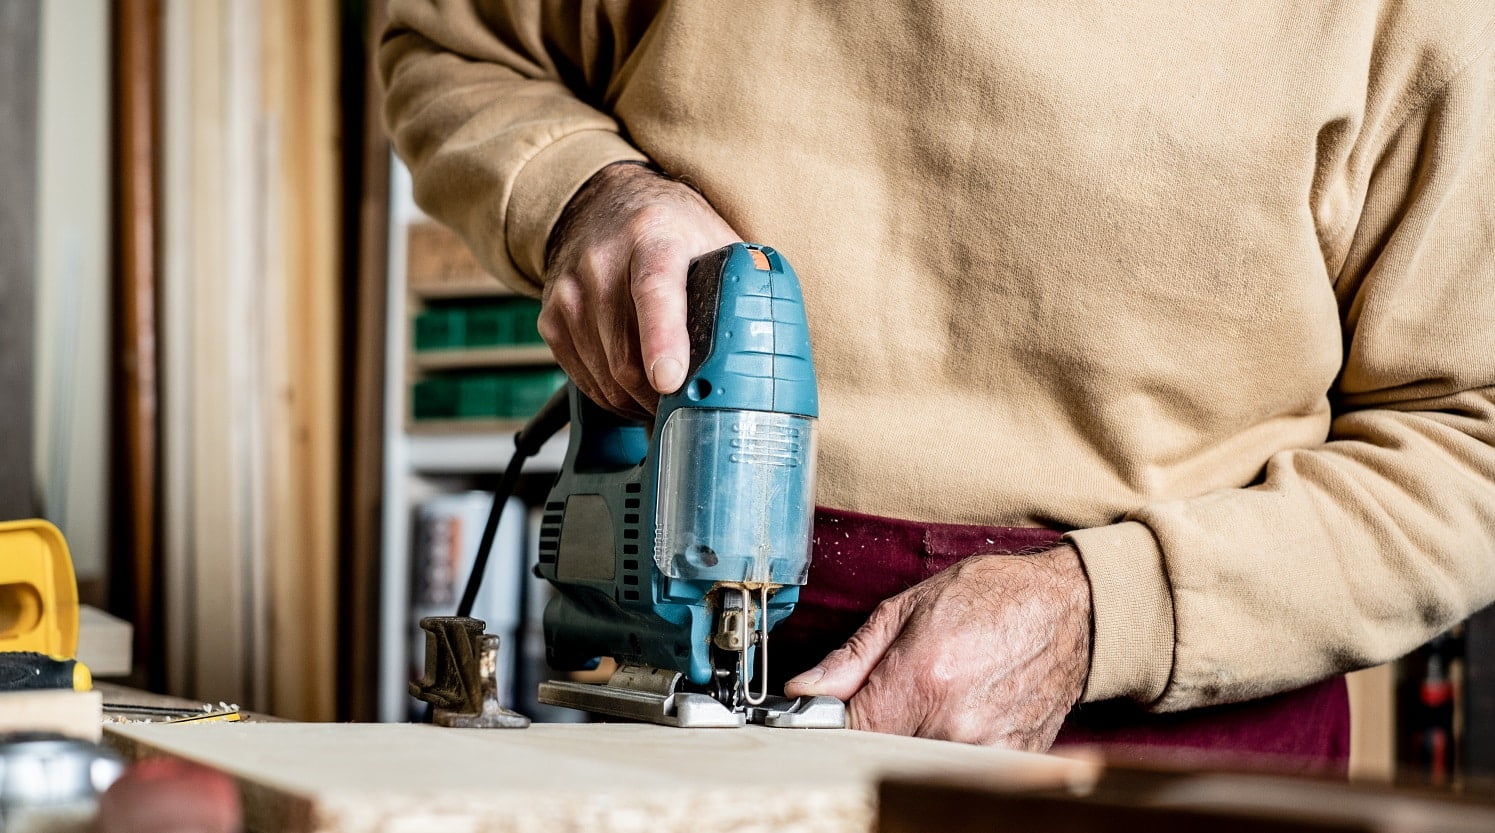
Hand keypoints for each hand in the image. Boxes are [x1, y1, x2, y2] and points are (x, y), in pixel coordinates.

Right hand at [541, 162, 741, 417]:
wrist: (606, 204)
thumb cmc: (672, 230)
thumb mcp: (714, 242)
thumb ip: (739, 286)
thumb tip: (772, 343)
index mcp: (654, 238)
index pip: (656, 292)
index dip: (663, 340)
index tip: (670, 380)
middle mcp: (603, 261)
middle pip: (627, 356)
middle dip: (662, 401)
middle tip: (691, 416)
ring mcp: (571, 291)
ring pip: (606, 378)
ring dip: (639, 404)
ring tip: (665, 399)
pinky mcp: (552, 316)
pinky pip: (585, 379)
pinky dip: (613, 396)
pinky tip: (633, 387)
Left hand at [784, 545, 1091, 749]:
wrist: (1073, 608)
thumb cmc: (994, 597)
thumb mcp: (909, 608)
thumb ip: (852, 658)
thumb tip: (805, 690)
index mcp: (922, 677)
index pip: (849, 729)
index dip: (838, 718)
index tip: (838, 706)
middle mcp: (954, 722)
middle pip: (883, 746)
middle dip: (879, 721)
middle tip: (898, 689)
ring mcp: (986, 747)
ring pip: (919, 757)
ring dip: (916, 731)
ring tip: (938, 693)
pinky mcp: (1011, 760)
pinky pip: (958, 762)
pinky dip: (951, 740)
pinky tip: (966, 706)